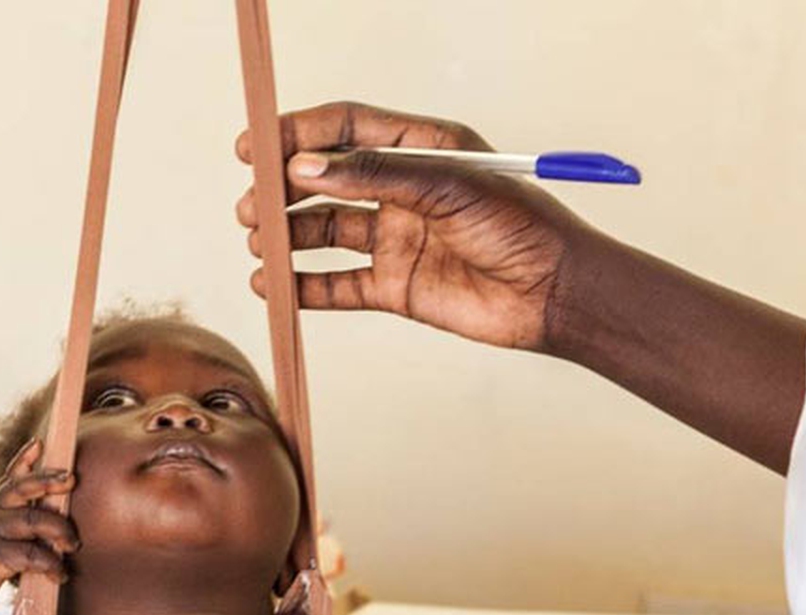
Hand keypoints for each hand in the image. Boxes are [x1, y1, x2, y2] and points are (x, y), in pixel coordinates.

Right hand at [0, 439, 77, 610]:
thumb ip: (10, 533)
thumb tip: (49, 534)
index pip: (9, 479)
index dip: (24, 459)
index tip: (39, 443)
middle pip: (22, 488)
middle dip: (49, 481)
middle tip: (72, 479)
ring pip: (33, 520)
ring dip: (60, 531)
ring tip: (72, 545)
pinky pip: (31, 555)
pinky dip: (51, 564)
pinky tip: (58, 574)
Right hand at [235, 100, 589, 351]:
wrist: (554, 293)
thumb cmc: (521, 226)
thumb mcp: (447, 185)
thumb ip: (375, 175)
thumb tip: (307, 166)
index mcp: (421, 149)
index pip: (347, 130)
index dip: (299, 133)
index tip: (255, 146)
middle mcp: (405, 191)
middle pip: (328, 181)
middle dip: (283, 190)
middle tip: (251, 205)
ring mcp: (398, 240)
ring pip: (327, 232)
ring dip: (288, 236)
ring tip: (259, 245)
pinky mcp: (397, 288)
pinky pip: (339, 285)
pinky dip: (304, 286)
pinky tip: (274, 285)